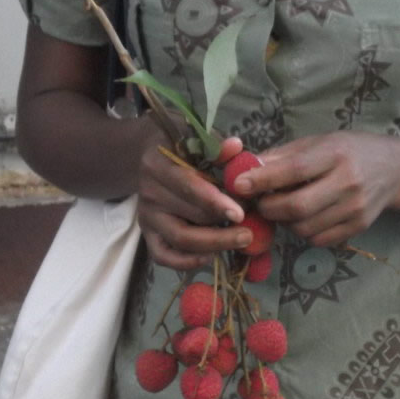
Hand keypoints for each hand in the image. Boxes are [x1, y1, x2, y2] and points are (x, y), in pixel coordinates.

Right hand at [137, 129, 250, 269]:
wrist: (152, 153)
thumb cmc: (181, 144)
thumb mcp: (196, 136)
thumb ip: (216, 145)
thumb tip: (236, 147)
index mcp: (159, 165)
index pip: (189, 187)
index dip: (215, 202)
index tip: (241, 213)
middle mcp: (149, 193)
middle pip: (191, 217)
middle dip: (225, 224)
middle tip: (252, 227)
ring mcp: (147, 216)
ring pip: (181, 239)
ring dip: (215, 244)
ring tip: (242, 240)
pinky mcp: (148, 234)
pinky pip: (164, 257)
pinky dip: (187, 262)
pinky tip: (211, 257)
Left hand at [232, 132, 399, 247]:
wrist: (394, 170)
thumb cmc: (349, 151)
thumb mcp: (319, 142)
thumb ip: (283, 156)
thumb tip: (246, 168)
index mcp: (336, 154)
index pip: (294, 170)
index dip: (263, 180)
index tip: (239, 185)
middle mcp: (348, 182)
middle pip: (297, 207)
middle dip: (269, 208)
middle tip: (260, 203)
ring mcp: (355, 208)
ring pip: (305, 228)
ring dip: (285, 222)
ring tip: (284, 209)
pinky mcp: (358, 227)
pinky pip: (318, 239)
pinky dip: (303, 232)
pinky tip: (305, 218)